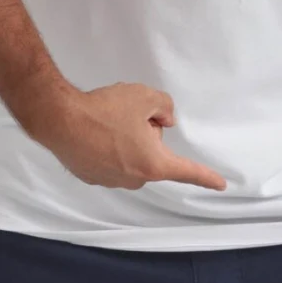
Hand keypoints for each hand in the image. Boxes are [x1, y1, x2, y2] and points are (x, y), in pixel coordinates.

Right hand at [27, 81, 228, 192]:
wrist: (60, 119)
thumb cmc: (105, 109)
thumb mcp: (145, 97)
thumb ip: (165, 107)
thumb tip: (162, 119)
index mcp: (153, 164)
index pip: (187, 171)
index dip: (206, 177)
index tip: (221, 185)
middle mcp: (134, 179)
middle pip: (153, 156)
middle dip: (147, 137)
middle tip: (129, 117)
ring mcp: (111, 181)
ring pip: (130, 157)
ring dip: (125, 142)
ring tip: (105, 123)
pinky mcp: (91, 177)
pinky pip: (109, 160)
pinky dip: (105, 147)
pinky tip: (92, 132)